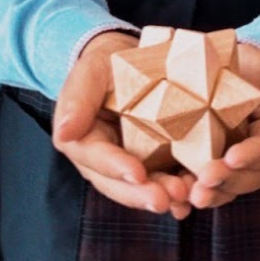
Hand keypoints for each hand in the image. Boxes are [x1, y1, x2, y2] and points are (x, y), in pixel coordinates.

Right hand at [53, 30, 194, 218]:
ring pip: (141, 189)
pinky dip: (178, 189)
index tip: (137, 173)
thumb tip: (63, 132)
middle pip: (119, 185)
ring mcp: (129, 165)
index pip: (96, 158)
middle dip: (142, 194)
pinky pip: (163, 181)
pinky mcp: (154, 163)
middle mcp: (103, 162)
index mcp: (82, 141)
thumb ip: (78, 98)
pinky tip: (196, 194)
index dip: (116, 167)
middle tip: (167, 199)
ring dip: (162, 196)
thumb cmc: (106, 64)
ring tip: (184, 197)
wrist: (130, 60)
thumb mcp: (91, 71)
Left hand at [188, 42, 259, 208]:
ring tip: (192, 195)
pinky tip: (178, 200)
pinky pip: (204, 187)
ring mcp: (235, 169)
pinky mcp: (211, 169)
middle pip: (247, 177)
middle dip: (226, 181)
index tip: (233, 157)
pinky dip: (191, 194)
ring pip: (226, 189)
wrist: (227, 71)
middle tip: (204, 180)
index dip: (252, 156)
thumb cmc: (254, 70)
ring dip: (210, 194)